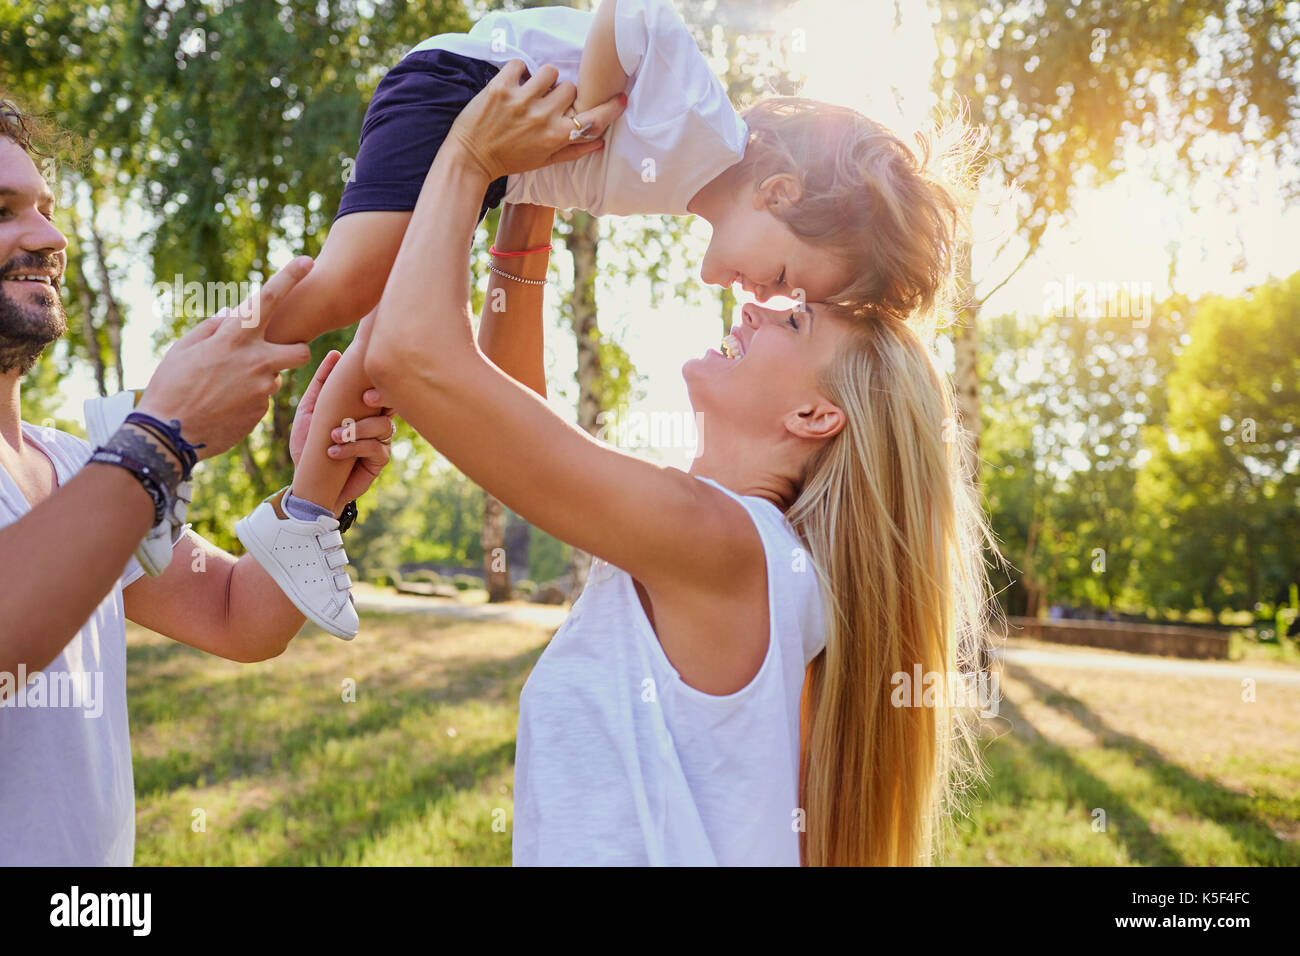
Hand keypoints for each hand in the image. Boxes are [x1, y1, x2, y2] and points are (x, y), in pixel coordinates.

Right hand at [137, 257, 314, 458]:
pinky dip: (247, 399)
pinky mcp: (261, 412)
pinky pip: (261, 399)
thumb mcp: (183, 349)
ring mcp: (262, 390)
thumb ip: (213, 327)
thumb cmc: (170, 386)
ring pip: (275, 377)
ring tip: (226, 387)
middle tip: (273, 353)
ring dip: (260, 377)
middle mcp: (255, 362)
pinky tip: (223, 406)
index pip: (267, 300)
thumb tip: (234, 312)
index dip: (289, 278)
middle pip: (300, 350)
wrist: (168, 435)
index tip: (308, 261)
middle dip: (294, 350)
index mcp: (233, 339)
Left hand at [290, 349, 394, 514]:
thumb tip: (336, 353)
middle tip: (364, 399)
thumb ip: (321, 383)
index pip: (379, 388)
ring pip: (384, 426)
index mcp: (363, 407)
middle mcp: (375, 421)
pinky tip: (333, 451)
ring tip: (333, 435)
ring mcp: (379, 441)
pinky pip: (375, 449)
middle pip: (391, 403)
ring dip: (358, 429)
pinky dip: (353, 448)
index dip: (379, 380)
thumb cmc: (309, 444)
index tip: (363, 376)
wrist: (308, 482)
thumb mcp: (310, 411)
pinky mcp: (378, 461)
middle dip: (381, 399)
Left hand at [448, 60, 626, 181]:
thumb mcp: (544, 161)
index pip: (593, 119)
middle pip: (570, 88)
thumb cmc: (510, 160)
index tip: (620, 99)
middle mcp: (542, 117)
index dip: (610, 107)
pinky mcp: (501, 87)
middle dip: (561, 93)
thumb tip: (600, 142)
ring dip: (543, 79)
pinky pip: (520, 63)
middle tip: (547, 102)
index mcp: (556, 136)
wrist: (471, 158)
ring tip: (531, 90)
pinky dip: (518, 70)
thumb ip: (573, 150)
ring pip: (550, 72)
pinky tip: (513, 84)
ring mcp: (521, 100)